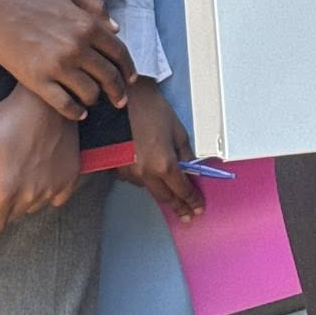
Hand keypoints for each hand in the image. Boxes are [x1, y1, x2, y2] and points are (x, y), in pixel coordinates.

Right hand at [0, 0, 133, 120]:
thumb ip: (95, 6)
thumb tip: (116, 28)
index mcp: (87, 24)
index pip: (119, 53)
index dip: (128, 69)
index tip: (130, 81)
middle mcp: (77, 47)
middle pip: (109, 76)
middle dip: (118, 92)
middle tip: (120, 101)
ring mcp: (57, 65)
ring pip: (90, 93)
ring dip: (95, 100)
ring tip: (92, 101)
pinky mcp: (36, 80)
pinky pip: (64, 104)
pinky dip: (75, 112)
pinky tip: (77, 112)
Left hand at [0, 86, 80, 235]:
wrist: (47, 100)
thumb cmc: (10, 119)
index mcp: (7, 188)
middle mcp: (32, 194)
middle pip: (13, 215)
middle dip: (6, 200)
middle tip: (6, 170)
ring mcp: (54, 187)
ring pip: (33, 206)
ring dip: (27, 194)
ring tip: (25, 163)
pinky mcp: (70, 178)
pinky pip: (55, 197)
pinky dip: (48, 187)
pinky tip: (43, 166)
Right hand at [118, 77, 203, 217]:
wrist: (122, 100)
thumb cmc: (150, 109)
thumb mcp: (177, 129)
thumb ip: (185, 152)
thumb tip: (191, 168)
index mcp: (164, 164)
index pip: (182, 189)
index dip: (192, 200)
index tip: (198, 208)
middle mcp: (146, 173)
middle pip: (166, 197)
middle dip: (179, 206)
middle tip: (188, 214)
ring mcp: (129, 173)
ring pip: (150, 190)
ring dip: (162, 194)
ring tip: (173, 197)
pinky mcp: (118, 169)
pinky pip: (136, 181)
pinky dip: (147, 182)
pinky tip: (153, 178)